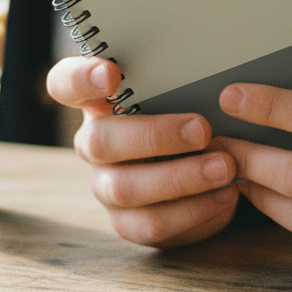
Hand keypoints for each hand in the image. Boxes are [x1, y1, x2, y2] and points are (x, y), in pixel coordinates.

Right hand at [47, 57, 238, 247]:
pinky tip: (225, 194)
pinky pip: (151, 223)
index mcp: (99, 101)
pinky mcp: (128, 222)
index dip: (80, 80)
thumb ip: (181, 79)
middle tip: (202, 130)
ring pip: (125, 188)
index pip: (65, 83)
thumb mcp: (185, 90)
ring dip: (180, 178)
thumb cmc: (191, 111)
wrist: (207, 163)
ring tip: (224, 167)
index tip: (111, 74)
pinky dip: (193, 210)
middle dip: (154, 136)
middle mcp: (94, 143)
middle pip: (98, 142)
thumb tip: (211, 68)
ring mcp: (106, 185)